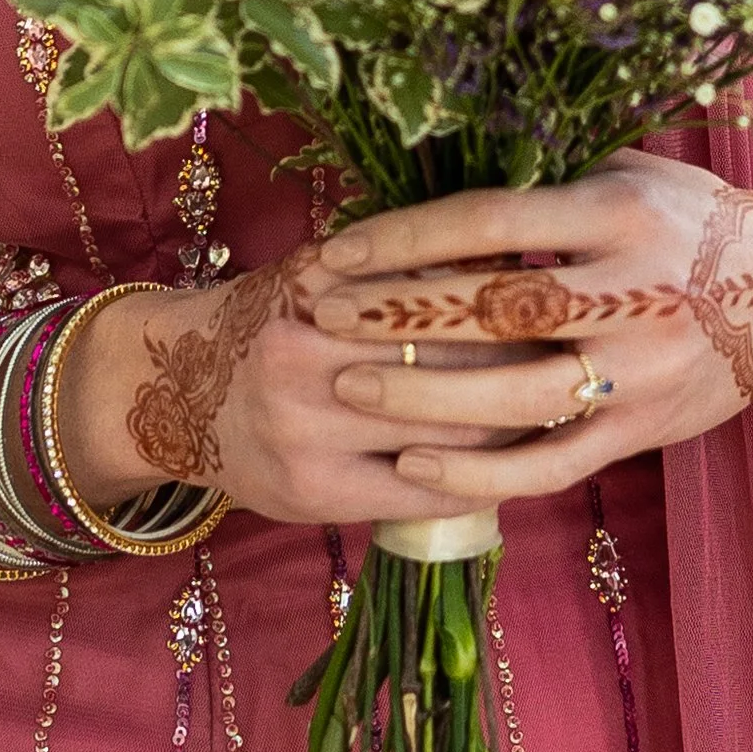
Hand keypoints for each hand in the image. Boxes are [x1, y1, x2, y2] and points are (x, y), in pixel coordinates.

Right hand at [58, 241, 539, 532]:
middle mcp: (305, 360)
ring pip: (445, 436)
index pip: (443, 299)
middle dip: (525, 367)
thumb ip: (400, 262)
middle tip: (583, 358)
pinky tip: (505, 467)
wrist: (169, 388)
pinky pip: (419, 495)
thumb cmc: (270, 315)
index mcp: (317, 291)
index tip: (563, 304)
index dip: (512, 307)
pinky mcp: (313, 495)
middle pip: (453, 366)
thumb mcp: (320, 267)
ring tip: (560, 410)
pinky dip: (473, 482)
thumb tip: (514, 256)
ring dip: (511, 428)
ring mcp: (307, 435)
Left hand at [302, 152, 752, 512]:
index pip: (491, 222)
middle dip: (397, 313)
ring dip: (420, 396)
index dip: (406, 236)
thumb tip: (434, 164)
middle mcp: (633, 292)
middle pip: (494, 308)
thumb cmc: (690, 220)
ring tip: (347, 386)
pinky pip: (550, 464)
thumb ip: (546, 176)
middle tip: (322, 315)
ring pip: (514, 395)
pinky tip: (412, 467)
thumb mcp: (629, 171)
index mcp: (618, 215)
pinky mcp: (644, 431)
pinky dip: (478, 473)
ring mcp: (641, 370)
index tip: (339, 249)